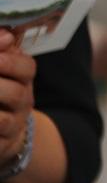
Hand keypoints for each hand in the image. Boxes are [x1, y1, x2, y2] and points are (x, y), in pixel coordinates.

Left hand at [0, 29, 33, 167]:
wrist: (5, 134)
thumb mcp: (1, 69)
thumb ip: (0, 51)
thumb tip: (4, 35)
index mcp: (24, 81)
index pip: (27, 68)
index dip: (9, 62)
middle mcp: (23, 103)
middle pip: (16, 93)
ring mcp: (13, 127)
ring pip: (3, 120)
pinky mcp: (1, 147)